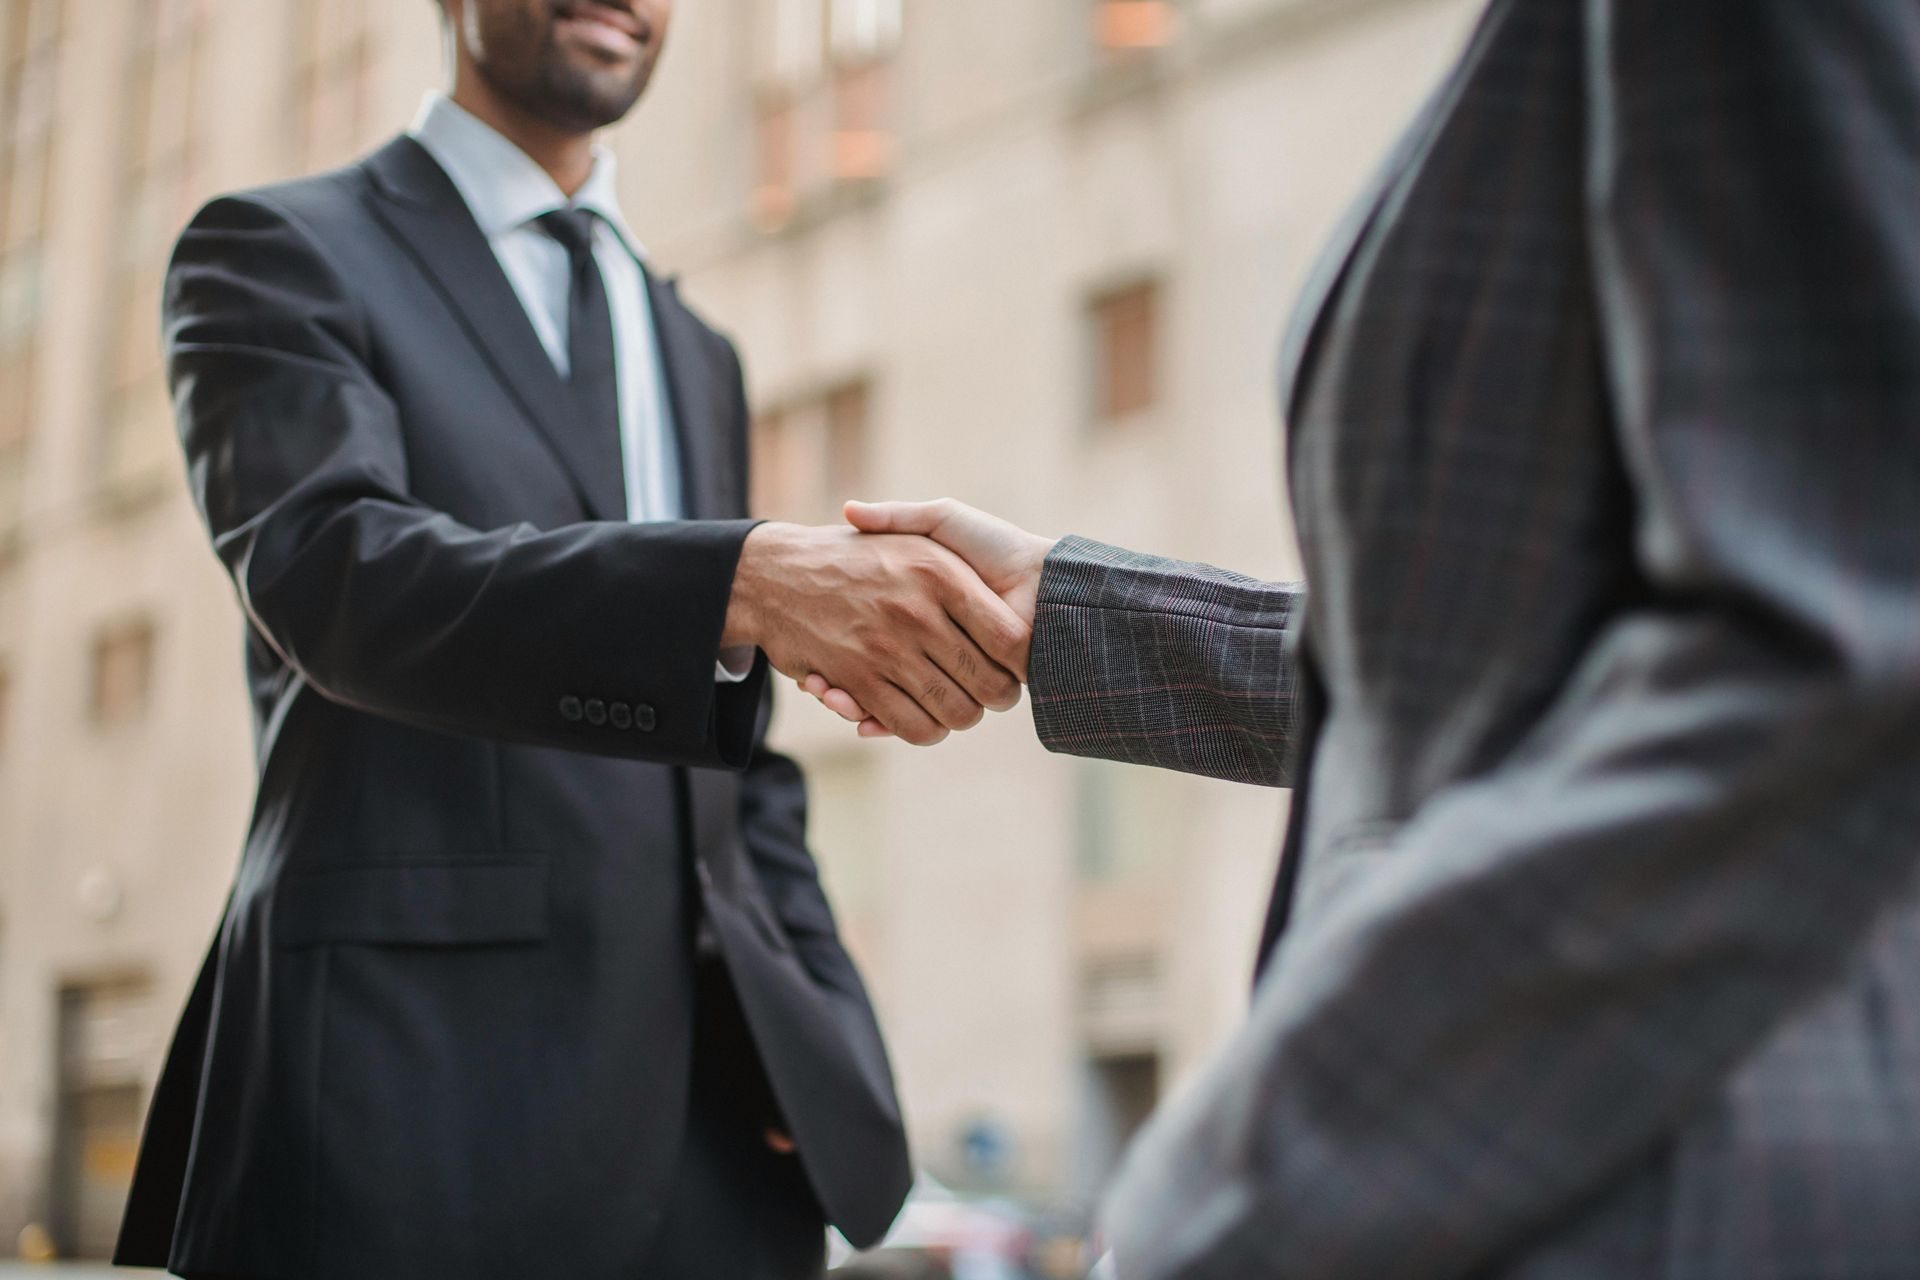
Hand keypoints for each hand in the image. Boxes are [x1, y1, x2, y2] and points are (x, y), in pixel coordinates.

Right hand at [723, 521, 1026, 745]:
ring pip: (954, 712)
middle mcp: (916, 610)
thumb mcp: (911, 532)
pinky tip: (922, 717)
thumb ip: (964, 562)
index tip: (1015, 665)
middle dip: (996, 698)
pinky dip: (923, 731)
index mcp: (939, 571)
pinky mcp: (857, 680)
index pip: (1009, 638)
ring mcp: (886, 647)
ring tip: (957, 705)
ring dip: (960, 718)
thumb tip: (1013, 594)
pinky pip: (911, 725)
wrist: (774, 572)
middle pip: (989, 684)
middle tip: (988, 693)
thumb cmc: (857, 553)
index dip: (1021, 662)